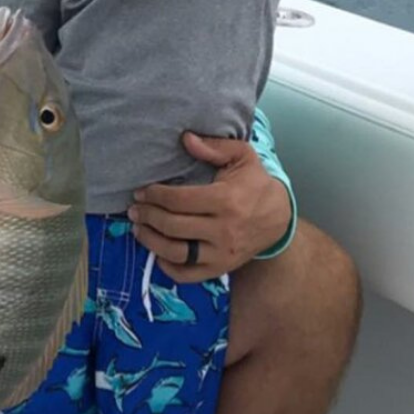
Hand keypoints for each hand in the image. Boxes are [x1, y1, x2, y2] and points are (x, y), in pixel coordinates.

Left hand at [128, 133, 291, 282]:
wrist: (279, 218)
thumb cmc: (255, 183)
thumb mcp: (242, 156)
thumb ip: (214, 146)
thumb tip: (186, 138)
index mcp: (225, 200)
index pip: (179, 200)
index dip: (155, 196)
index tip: (141, 192)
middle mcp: (223, 230)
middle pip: (173, 226)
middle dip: (147, 216)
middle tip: (134, 209)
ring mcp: (221, 253)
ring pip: (177, 252)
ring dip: (151, 241)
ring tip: (139, 228)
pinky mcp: (220, 268)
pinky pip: (188, 275)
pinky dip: (168, 267)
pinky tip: (158, 252)